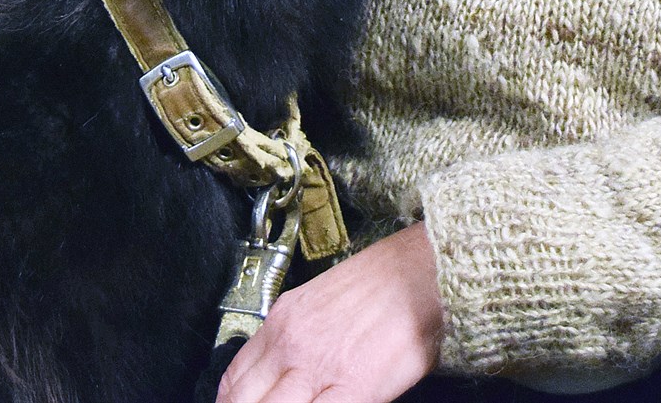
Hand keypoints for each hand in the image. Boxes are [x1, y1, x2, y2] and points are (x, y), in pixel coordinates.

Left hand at [218, 223, 443, 402]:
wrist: (426, 270)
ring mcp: (318, 368)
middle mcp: (291, 343)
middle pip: (242, 401)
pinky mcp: (352, 388)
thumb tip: (282, 376)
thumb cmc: (385, 284)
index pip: (234, 379)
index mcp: (281, 322)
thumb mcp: (320, 302)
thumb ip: (297, 338)